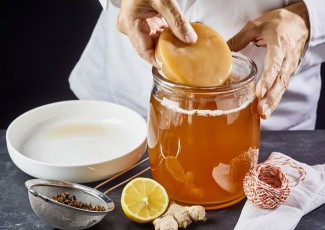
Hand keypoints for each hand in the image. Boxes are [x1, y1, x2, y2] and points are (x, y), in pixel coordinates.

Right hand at [117, 0, 196, 66]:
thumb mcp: (162, 0)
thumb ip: (177, 20)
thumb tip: (189, 39)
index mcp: (129, 24)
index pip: (144, 51)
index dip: (158, 60)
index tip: (173, 67)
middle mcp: (129, 28)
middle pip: (147, 49)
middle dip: (164, 54)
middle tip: (181, 60)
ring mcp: (134, 26)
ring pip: (151, 43)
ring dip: (166, 46)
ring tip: (181, 51)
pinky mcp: (141, 23)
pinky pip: (153, 35)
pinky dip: (164, 38)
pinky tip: (176, 39)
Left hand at [227, 2, 309, 118]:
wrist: (299, 22)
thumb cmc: (278, 23)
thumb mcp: (257, 25)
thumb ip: (240, 39)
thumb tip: (222, 51)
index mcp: (279, 46)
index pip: (274, 65)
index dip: (267, 80)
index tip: (258, 92)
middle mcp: (286, 60)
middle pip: (279, 82)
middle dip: (270, 98)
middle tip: (260, 111)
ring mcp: (288, 68)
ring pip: (281, 87)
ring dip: (272, 102)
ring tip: (262, 115)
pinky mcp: (286, 73)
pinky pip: (281, 88)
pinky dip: (274, 100)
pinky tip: (266, 111)